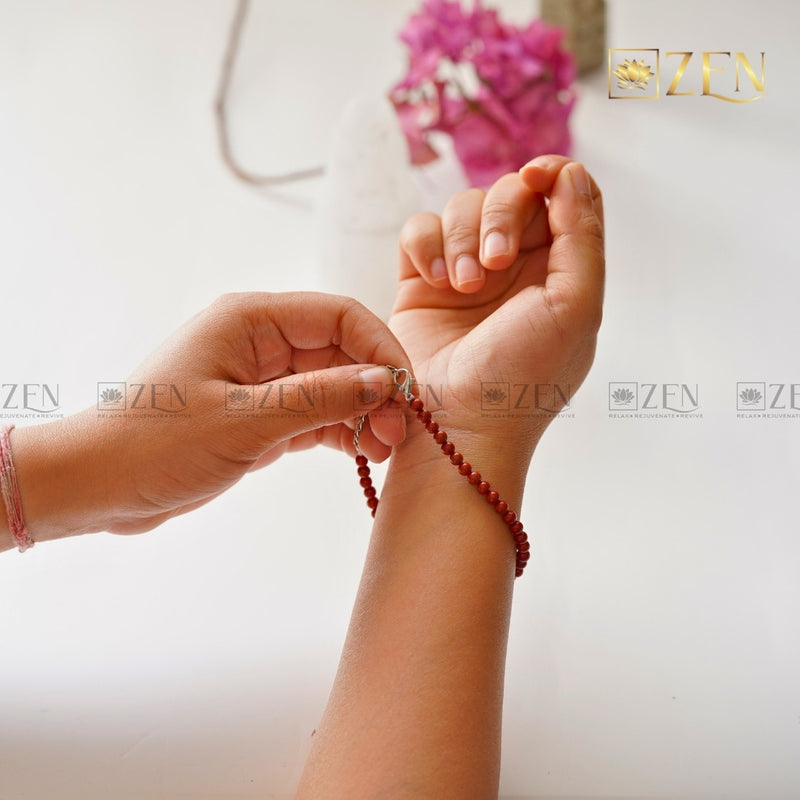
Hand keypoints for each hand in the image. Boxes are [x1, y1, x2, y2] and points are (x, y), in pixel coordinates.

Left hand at [4, 292, 409, 546]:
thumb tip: (384, 383)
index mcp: (250, 320)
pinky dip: (340, 430)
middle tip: (398, 433)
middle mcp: (259, 341)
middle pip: (341, 351)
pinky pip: (314, 412)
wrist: (96, 485)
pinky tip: (361, 453)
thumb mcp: (244, 422)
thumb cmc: (155, 445)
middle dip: (375, 387)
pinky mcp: (259, 413)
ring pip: (332, 384)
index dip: (380, 349)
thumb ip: (319, 399)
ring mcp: (261, 378)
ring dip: (362, 412)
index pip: (339, 316)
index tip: (406, 392)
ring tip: (382, 449)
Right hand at [391, 156, 603, 472]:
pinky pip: (419, 231)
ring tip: (463, 289)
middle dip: (501, 215)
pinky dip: (427, 246)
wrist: (457, 426)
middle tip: (494, 266)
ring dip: (462, 239)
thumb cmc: (523, 378)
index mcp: (559, 270)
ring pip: (461, 207)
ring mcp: (466, 273)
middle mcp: (515, 267)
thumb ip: (581, 234)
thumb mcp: (575, 306)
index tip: (536, 178)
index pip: (561, 195)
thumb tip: (568, 171)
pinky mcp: (421, 282)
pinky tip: (435, 282)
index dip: (549, 174)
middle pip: (509, 192)